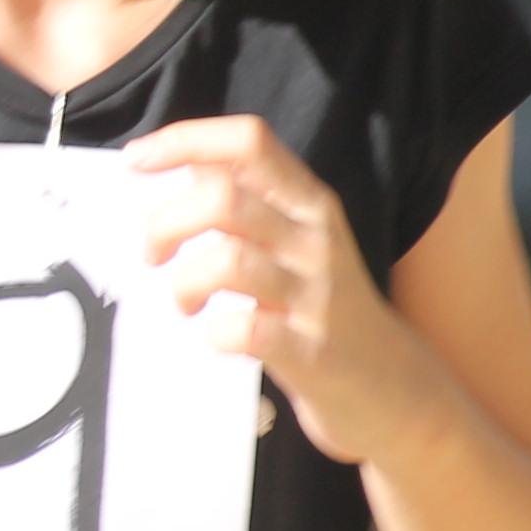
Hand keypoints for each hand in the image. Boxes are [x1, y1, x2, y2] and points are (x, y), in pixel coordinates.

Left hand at [126, 114, 402, 461]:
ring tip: (185, 302)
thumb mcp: (297, 240)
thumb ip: (251, 200)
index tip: (135, 161)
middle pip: (224, 199)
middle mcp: (316, 238)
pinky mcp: (312, 353)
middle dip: (166, 223)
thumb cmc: (325, 308)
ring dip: (185, 282)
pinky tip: (218, 337)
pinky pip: (248, 330)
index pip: (248, 142)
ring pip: (228, 260)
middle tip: (152, 254)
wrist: (395, 390)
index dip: (185, 140)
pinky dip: (217, 333)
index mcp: (309, 202)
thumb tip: (189, 162)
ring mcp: (316, 296)